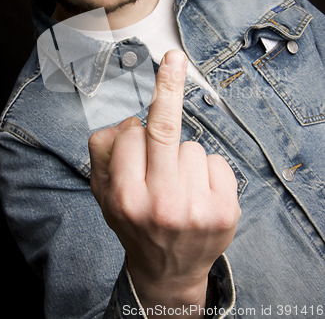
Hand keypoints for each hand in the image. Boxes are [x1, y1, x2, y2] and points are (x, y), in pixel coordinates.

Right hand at [89, 50, 239, 311]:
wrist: (168, 270)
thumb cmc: (135, 223)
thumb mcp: (103, 195)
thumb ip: (102, 154)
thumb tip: (126, 121)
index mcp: (124, 198)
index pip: (130, 136)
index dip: (133, 130)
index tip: (135, 131)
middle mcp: (159, 204)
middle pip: (164, 128)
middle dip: (168, 86)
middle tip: (174, 57)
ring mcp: (195, 208)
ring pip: (191, 146)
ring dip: (183, 157)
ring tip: (178, 187)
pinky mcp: (225, 211)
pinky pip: (216, 160)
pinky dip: (207, 169)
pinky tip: (198, 192)